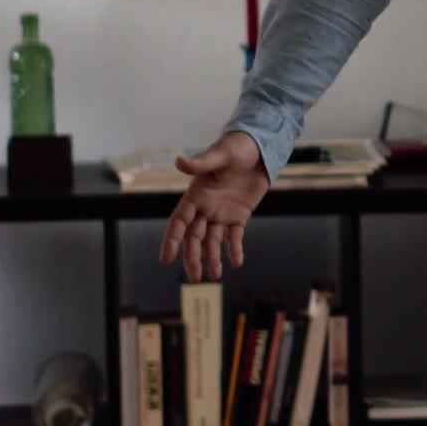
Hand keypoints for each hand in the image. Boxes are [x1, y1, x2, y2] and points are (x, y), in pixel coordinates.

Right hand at [158, 132, 269, 281]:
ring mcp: (222, 212)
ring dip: (212, 258)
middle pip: (194, 237)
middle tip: (194, 278)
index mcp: (196, 194)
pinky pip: (235, 235)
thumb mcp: (221, 153)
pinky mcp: (239, 214)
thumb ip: (201, 163)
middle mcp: (206, 207)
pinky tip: (237, 263)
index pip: (179, 222)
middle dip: (192, 257)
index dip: (172, 240)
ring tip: (214, 277)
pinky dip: (235, 249)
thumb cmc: (237, 147)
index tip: (166, 259)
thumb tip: (180, 162)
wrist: (260, 147)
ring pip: (213, 240)